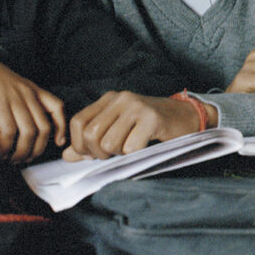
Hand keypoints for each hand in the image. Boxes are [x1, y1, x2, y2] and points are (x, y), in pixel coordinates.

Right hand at [0, 45, 66, 161]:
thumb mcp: (12, 84)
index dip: (61, 127)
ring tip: (13, 159)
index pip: (57, 107)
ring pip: (29, 133)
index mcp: (32, 89)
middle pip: (44, 128)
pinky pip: (10, 132)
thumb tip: (26, 120)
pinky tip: (1, 152)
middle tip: (27, 159)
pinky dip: (7, 147)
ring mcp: (14, 100)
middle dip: (38, 148)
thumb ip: (22, 98)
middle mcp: (27, 95)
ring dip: (22, 152)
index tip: (58, 142)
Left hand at [66, 91, 206, 159]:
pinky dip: (135, 155)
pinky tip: (144, 147)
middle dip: (99, 154)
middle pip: (91, 135)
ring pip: (110, 144)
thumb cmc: (152, 126)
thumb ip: (92, 141)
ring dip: (119, 155)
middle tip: (115, 154)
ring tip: (131, 148)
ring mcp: (137, 106)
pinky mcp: (152, 118)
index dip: (79, 145)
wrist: (187, 117)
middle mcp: (121, 98)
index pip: (78, 122)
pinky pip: (131, 147)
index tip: (92, 154)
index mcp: (110, 99)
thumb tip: (67, 156)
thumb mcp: (119, 129)